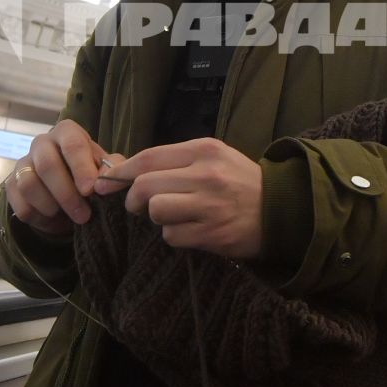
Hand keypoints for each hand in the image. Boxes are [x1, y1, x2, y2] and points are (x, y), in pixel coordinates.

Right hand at [6, 119, 107, 238]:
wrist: (68, 191)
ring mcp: (23, 163)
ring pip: (29, 184)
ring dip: (51, 206)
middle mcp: (41, 143)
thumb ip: (111, 170)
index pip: (72, 144)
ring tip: (70, 218)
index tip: (90, 190)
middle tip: (84, 215)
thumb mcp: (105, 170)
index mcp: (67, 132)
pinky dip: (38, 217)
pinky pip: (19, 204)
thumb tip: (107, 178)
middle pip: (47, 165)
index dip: (81, 168)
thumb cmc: (89, 174)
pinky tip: (54, 219)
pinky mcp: (12, 185)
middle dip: (67, 194)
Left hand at [97, 137, 263, 258]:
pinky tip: (191, 230)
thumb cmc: (240, 183)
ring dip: (156, 218)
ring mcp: (209, 205)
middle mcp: (205, 175)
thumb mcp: (213, 158)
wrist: (282, 211)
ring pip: (155, 211)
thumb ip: (174, 161)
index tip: (104, 182)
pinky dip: (175, 236)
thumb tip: (123, 170)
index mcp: (203, 150)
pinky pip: (172, 236)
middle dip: (133, 200)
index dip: (121, 172)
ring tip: (172, 217)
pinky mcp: (212, 234)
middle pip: (144, 186)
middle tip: (138, 206)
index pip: (148, 158)